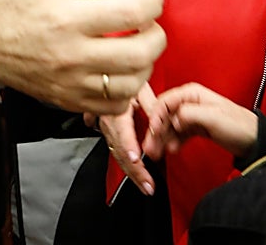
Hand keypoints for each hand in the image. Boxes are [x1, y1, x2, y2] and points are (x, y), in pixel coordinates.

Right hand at [0, 0, 164, 114]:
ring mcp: (73, 82)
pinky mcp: (70, 100)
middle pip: (140, 54)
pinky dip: (127, 91)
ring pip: (131, 85)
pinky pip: (114, 107)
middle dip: (157, 36)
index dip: (153, 3)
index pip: (130, 14)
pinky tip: (121, 71)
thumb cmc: (12, 5)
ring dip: (145, 65)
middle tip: (149, 24)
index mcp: (68, 18)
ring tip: (137, 47)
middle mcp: (74, 54)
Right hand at [97, 81, 158, 195]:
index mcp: (116, 110)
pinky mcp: (105, 133)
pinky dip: (125, 164)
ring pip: (116, 154)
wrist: (104, 80)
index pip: (122, 132)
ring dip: (131, 171)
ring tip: (145, 184)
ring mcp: (104, 129)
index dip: (128, 146)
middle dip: (135, 171)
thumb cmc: (122, 80)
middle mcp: (108, 122)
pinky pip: (115, 151)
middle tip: (148, 186)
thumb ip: (151, 106)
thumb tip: (161, 122)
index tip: (136, 159)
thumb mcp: (139, 87)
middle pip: (119, 151)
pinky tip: (133, 175)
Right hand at [146, 82, 258, 157]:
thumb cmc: (238, 125)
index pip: (164, 102)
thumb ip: (189, 114)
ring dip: (162, 139)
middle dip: (156, 132)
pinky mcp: (196, 127)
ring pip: (169, 126)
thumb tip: (173, 118)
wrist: (254, 141)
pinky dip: (173, 142)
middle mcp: (189, 102)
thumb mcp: (213, 117)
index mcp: (192, 93)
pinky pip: (178, 134)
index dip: (155, 117)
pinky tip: (172, 150)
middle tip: (151, 148)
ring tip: (158, 153)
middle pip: (164, 115)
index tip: (152, 133)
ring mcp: (192, 115)